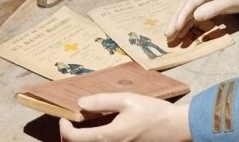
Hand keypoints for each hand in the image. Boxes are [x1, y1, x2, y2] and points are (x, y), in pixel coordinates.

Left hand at [59, 94, 190, 141]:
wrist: (174, 127)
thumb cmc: (152, 112)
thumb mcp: (128, 100)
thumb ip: (102, 101)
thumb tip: (80, 103)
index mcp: (108, 136)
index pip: (75, 138)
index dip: (65, 129)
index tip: (64, 117)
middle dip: (71, 135)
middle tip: (70, 122)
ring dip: (83, 138)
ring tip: (84, 124)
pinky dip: (96, 139)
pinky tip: (100, 128)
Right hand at [165, 0, 238, 42]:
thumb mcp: (229, 1)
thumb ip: (213, 8)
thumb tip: (196, 16)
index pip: (191, 3)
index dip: (182, 16)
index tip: (176, 28)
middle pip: (185, 6)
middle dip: (175, 20)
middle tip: (167, 34)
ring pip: (187, 12)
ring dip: (179, 24)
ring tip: (170, 37)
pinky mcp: (206, 6)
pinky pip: (193, 16)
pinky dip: (187, 25)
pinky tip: (182, 34)